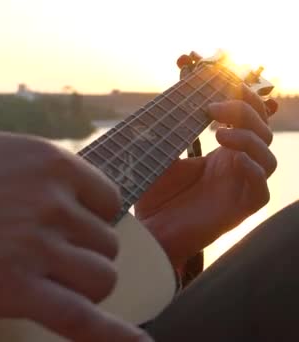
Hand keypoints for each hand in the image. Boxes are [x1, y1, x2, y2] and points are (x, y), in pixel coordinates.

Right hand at [0, 133, 151, 341]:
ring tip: (47, 286)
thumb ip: (32, 176)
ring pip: (99, 279)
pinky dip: (111, 336)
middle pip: (105, 244)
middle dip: (81, 255)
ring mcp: (37, 246)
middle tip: (45, 261)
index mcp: (48, 162)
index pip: (107, 199)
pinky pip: (82, 319)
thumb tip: (58, 197)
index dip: (91, 220)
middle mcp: (52, 202)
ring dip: (81, 287)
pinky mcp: (18, 290)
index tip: (73, 233)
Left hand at [135, 85, 276, 267]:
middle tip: (213, 107)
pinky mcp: (237, 211)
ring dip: (250, 139)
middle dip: (246, 111)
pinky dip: (254, 170)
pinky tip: (233, 160)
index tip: (223, 84)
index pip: (248, 120)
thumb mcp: (158, 155)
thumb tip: (168, 100)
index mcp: (220, 154)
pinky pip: (261, 191)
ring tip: (219, 134)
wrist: (146, 230)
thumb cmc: (152, 196)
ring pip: (269, 159)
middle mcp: (234, 168)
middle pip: (263, 132)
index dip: (245, 98)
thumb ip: (169, 131)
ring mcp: (238, 189)